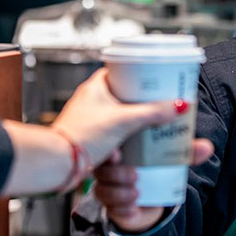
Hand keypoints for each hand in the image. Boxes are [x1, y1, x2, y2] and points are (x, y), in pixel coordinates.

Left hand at [50, 68, 187, 166]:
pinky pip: (116, 134)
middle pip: (127, 96)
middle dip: (144, 105)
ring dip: (136, 125)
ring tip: (149, 128)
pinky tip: (134, 146)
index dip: (142, 75)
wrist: (57, 164)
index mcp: (97, 86)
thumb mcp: (123, 120)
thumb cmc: (79, 136)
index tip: (158, 81)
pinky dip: (126, 139)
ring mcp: (93, 119)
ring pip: (122, 117)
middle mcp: (93, 100)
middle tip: (160, 107)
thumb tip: (178, 106)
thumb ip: (153, 113)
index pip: (124, 71)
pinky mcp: (93, 138)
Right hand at [94, 139, 213, 232]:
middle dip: (116, 173)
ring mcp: (107, 186)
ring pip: (103, 189)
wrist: (152, 196)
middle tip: (134, 175)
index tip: (119, 153)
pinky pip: (111, 207)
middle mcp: (109, 167)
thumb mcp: (171, 159)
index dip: (110, 149)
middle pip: (102, 169)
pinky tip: (133, 208)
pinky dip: (122, 209)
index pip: (108, 145)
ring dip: (119, 192)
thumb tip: (207, 147)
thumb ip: (187, 153)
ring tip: (136, 193)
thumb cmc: (157, 168)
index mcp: (121, 149)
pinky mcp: (111, 204)